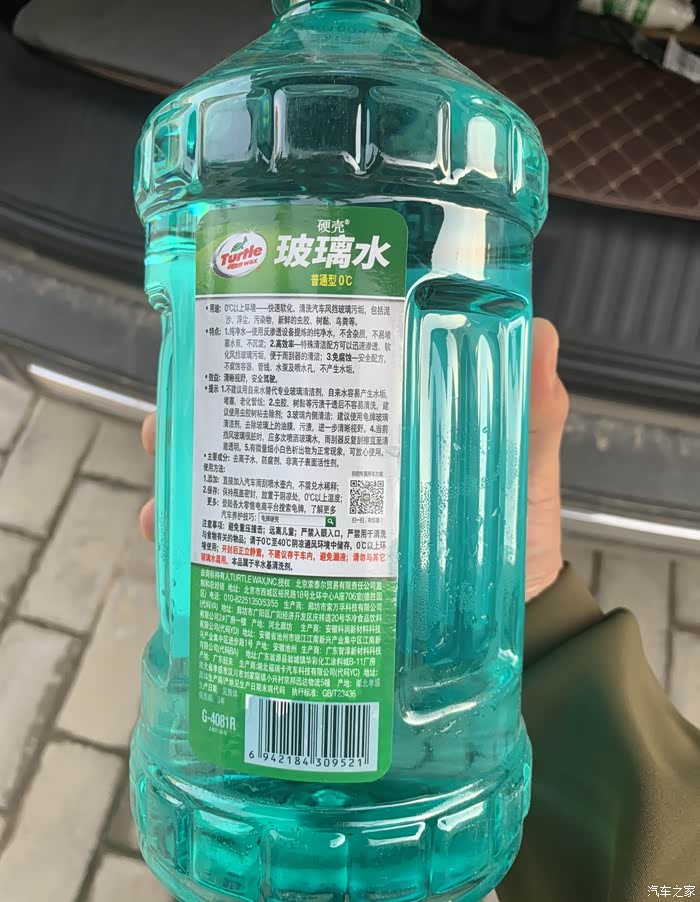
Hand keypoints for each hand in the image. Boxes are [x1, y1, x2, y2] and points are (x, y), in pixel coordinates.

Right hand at [139, 317, 566, 601]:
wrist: (520, 632)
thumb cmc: (522, 538)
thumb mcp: (527, 470)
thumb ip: (534, 412)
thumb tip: (544, 332)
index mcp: (382, 434)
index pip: (316, 384)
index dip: (266, 357)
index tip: (225, 334)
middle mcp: (339, 474)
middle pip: (259, 434)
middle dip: (205, 419)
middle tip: (171, 417)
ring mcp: (321, 528)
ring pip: (238, 493)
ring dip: (191, 483)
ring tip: (163, 483)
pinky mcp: (313, 580)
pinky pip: (247, 561)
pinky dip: (205, 552)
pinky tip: (175, 544)